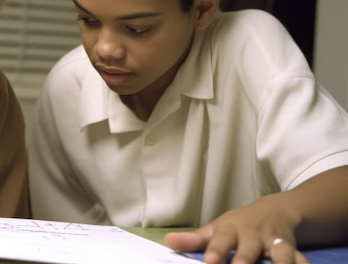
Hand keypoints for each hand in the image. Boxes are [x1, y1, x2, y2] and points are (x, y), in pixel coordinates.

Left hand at [163, 194, 308, 263]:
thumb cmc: (238, 225)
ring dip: (280, 261)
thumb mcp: (216, 229)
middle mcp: (252, 235)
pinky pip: (301, 258)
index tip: (210, 262)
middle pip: (249, 247)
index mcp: (230, 230)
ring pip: (279, 251)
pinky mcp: (292, 249)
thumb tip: (167, 241)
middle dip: (246, 258)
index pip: (220, 240)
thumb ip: (193, 240)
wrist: (274, 210)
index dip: (216, 251)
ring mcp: (274, 241)